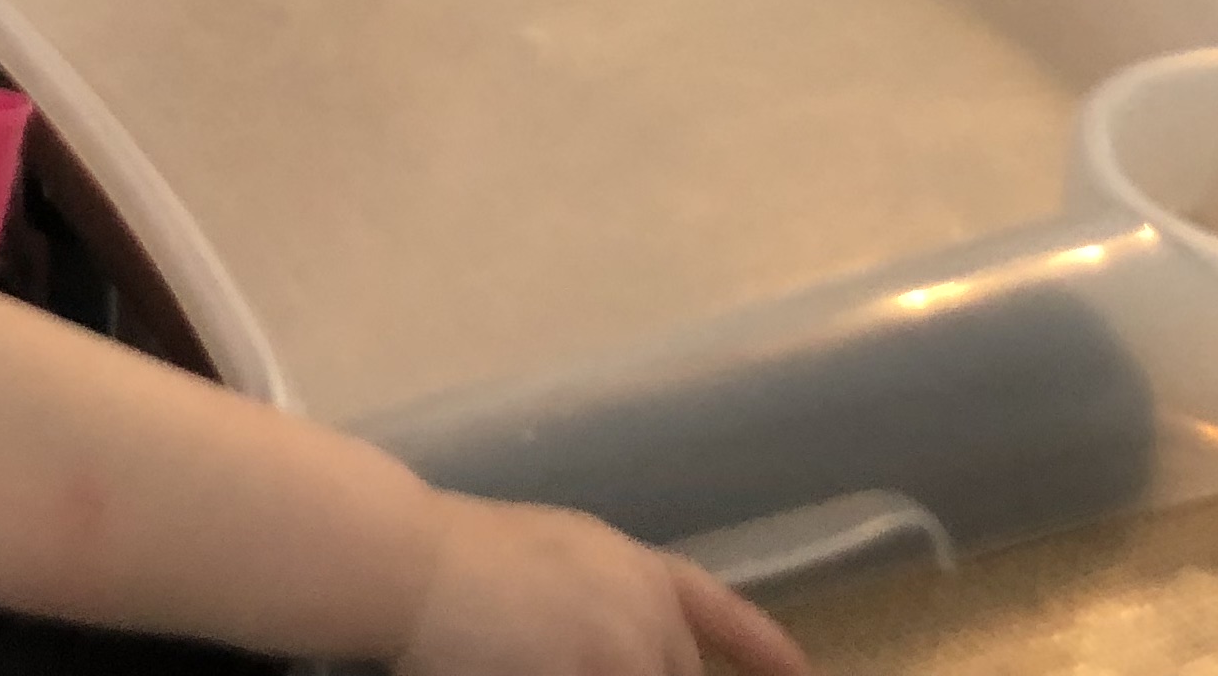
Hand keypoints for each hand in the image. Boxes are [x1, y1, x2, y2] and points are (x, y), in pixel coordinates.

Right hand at [397, 500, 807, 675]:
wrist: (415, 560)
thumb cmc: (466, 554)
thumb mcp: (557, 557)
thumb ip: (607, 602)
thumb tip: (630, 649)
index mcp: (639, 569)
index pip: (721, 611)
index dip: (764, 647)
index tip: (802, 673)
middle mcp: (645, 612)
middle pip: (677, 674)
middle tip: (583, 659)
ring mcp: (620, 654)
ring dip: (605, 673)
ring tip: (545, 655)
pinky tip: (536, 668)